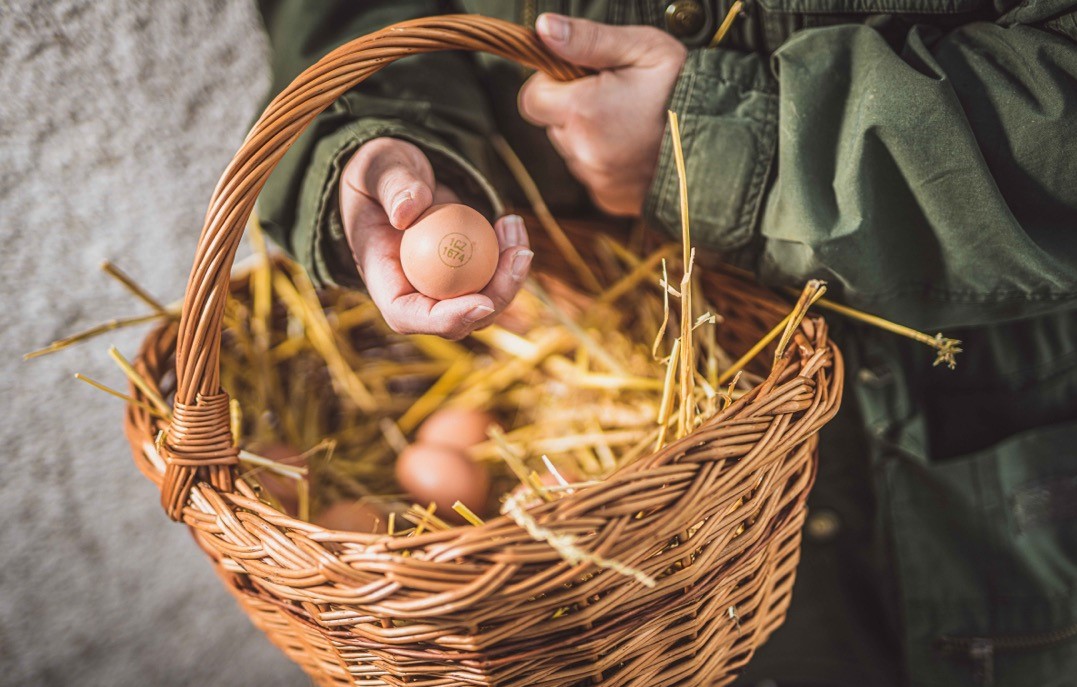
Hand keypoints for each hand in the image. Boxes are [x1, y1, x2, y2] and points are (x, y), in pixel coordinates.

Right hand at [339, 137, 532, 339]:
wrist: (397, 173)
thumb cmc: (379, 172)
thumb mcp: (378, 169)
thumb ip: (392, 187)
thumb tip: (407, 212)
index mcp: (382, 282)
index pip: (408, 316)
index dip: (446, 320)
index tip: (481, 301)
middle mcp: (413, 294)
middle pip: (458, 320)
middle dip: (496, 297)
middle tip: (519, 255)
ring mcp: (441, 287)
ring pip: (484, 302)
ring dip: (510, 273)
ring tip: (513, 224)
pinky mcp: (464, 273)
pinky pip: (492, 277)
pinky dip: (508, 254)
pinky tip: (512, 223)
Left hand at [518, 13, 686, 216]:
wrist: (727, 145)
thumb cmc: (686, 90)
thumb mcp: (643, 49)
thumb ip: (588, 39)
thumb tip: (543, 29)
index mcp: (583, 111)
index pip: (531, 99)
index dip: (551, 83)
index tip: (583, 77)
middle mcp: (584, 152)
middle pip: (553, 124)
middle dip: (575, 109)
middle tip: (618, 98)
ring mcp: (596, 180)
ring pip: (573, 150)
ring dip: (591, 136)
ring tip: (632, 123)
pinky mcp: (609, 199)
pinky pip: (592, 175)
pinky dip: (607, 161)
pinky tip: (637, 148)